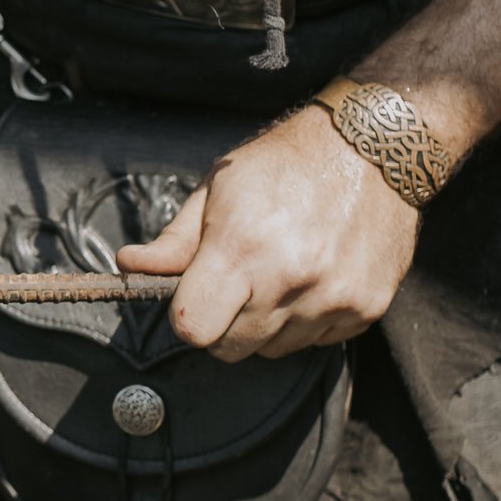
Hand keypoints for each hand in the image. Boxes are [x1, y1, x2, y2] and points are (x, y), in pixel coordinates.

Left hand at [117, 104, 420, 361]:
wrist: (371, 150)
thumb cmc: (284, 164)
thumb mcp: (217, 188)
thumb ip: (174, 240)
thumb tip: (129, 267)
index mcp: (242, 246)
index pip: (194, 327)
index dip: (185, 317)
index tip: (192, 297)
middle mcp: (290, 280)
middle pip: (232, 349)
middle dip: (221, 323)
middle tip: (233, 283)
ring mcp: (334, 298)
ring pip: (274, 350)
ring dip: (264, 324)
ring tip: (275, 273)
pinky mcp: (367, 309)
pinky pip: (316, 343)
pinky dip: (305, 321)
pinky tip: (309, 279)